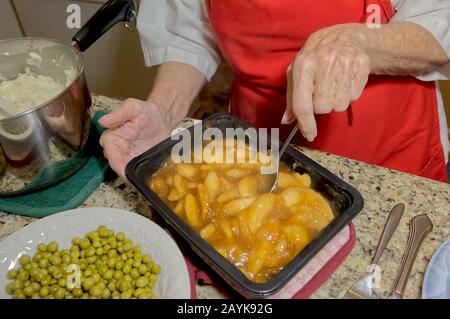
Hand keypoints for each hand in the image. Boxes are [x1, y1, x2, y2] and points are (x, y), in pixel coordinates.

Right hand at [99, 98, 171, 177]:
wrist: (163, 117)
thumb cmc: (146, 111)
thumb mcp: (132, 108)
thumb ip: (119, 114)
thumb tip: (102, 121)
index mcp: (113, 136)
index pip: (110, 152)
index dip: (116, 162)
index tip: (123, 171)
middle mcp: (118, 148)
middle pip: (116, 164)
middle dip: (123, 171)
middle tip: (134, 177)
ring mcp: (129, 156)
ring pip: (125, 170)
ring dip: (131, 175)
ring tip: (141, 180)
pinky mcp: (138, 161)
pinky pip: (136, 171)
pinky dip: (139, 175)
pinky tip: (146, 179)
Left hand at [282, 24, 370, 141]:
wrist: (344, 37)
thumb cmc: (315, 58)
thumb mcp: (297, 73)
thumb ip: (292, 98)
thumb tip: (287, 120)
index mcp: (303, 65)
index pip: (302, 104)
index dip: (305, 124)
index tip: (309, 135)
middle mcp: (324, 62)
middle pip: (322, 108)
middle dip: (321, 106)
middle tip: (322, 92)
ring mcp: (344, 63)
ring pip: (339, 105)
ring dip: (336, 100)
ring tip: (334, 84)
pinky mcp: (361, 65)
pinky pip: (354, 96)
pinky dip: (348, 93)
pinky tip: (344, 80)